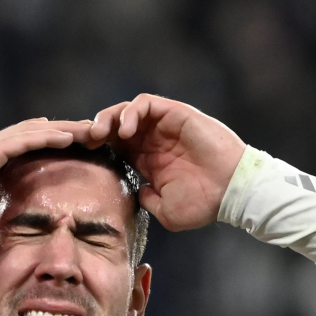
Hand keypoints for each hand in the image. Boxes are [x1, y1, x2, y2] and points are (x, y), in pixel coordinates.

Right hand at [0, 118, 92, 255]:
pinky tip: (68, 137)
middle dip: (60, 132)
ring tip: (87, 130)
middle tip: (87, 132)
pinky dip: (47, 137)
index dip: (43, 145)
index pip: (19, 149)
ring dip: (61, 131)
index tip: (67, 147)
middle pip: (30, 134)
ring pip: (32, 132)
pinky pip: (23, 141)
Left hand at [89, 94, 245, 231]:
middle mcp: (153, 141)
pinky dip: (130, 112)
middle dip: (96, 130)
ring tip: (100, 133)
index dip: (97, 149)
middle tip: (86, 142)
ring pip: (126, 110)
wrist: (231, 191)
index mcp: (147, 161)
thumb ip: (147, 201)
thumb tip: (136, 191)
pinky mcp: (175, 114)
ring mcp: (163, 126)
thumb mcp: (165, 212)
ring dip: (108, 118)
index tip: (84, 158)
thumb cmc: (204, 204)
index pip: (114, 147)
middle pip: (114, 125)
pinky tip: (124, 130)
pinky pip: (145, 103)